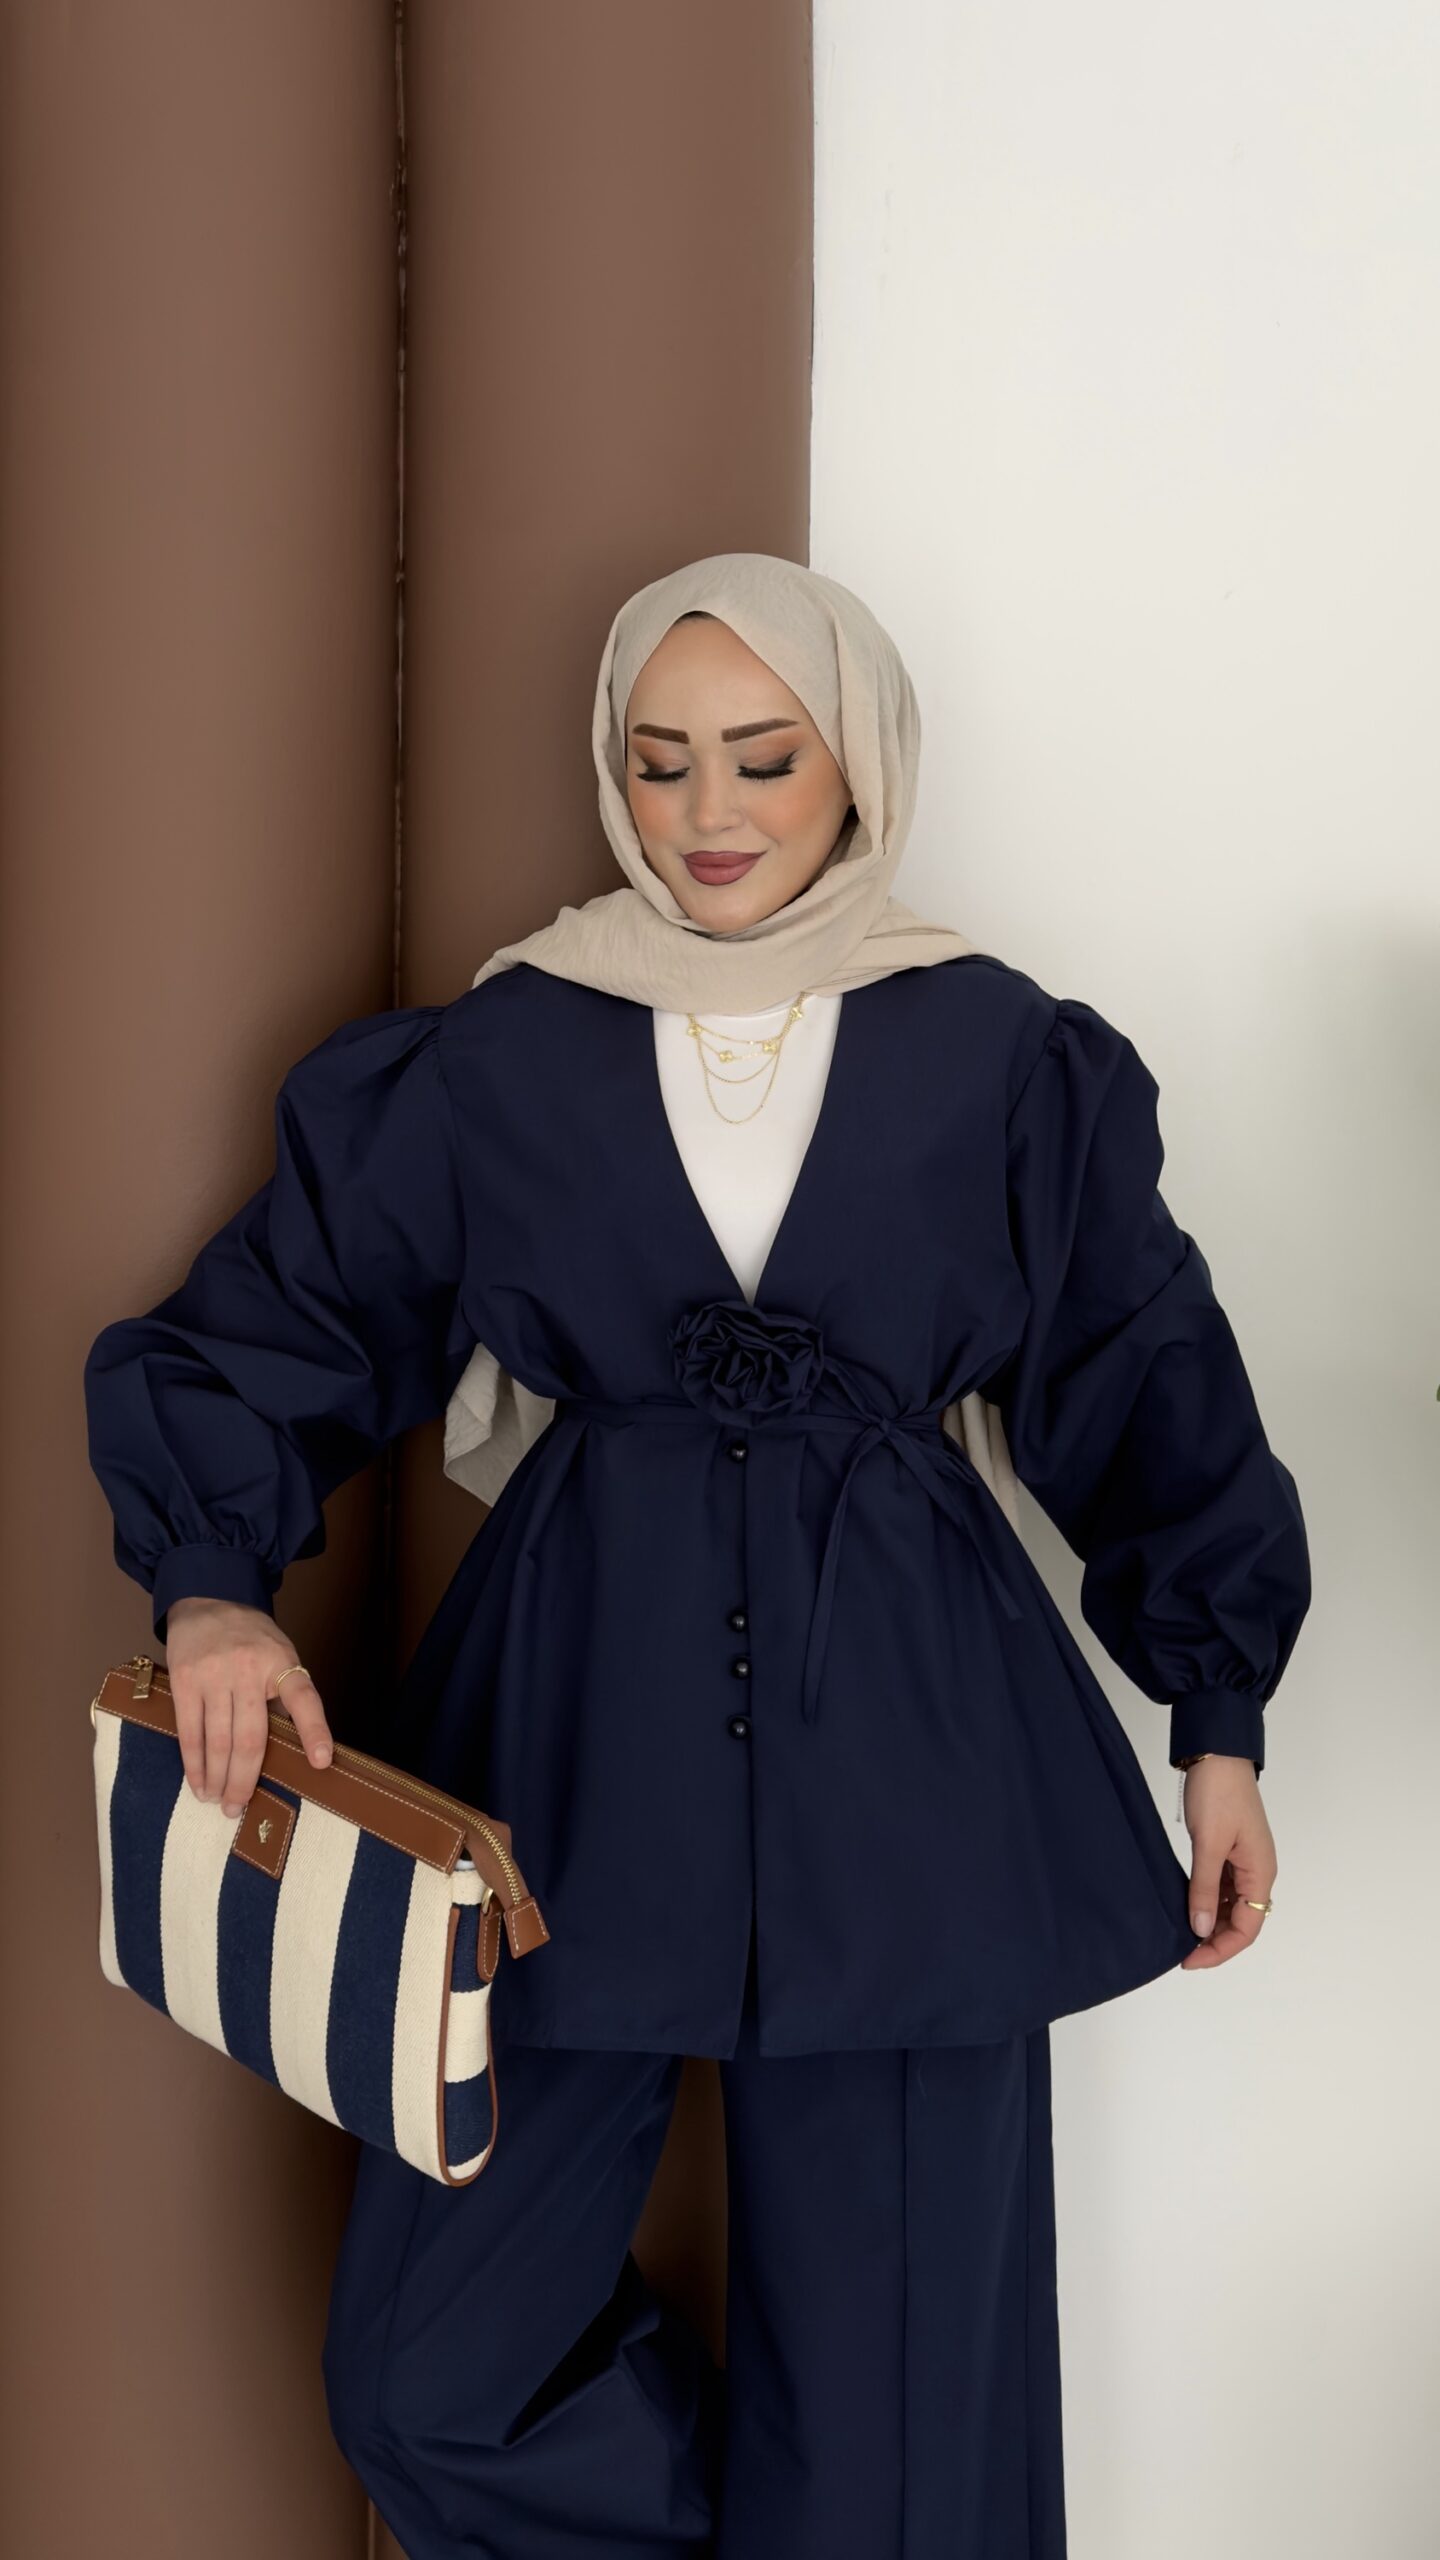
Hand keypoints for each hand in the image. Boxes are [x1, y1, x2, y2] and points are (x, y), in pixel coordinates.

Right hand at [163, 1596, 333, 1819]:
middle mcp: (249, 1670)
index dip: (314, 1731)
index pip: (304, 1698)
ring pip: (218, 1741)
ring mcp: (215, 1676)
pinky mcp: (185, 1680)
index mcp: (281, 1663)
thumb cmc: (251, 1637)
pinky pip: (189, 1731)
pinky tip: (197, 1782)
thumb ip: (283, 1695)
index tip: (322, 1762)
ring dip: (218, 1778)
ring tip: (218, 1801)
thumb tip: (291, 1751)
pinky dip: (193, 1763)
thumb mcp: (279, 1654)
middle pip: (250, 1738)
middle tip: (238, 1808)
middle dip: (245, 1780)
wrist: (208, 1598)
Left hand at [1178, 1754, 1276, 1968]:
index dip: (1220, 1950)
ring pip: (1231, 1906)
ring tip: (1181, 1933)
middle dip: (1215, 1941)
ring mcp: (1244, 1861)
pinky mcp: (1230, 1850)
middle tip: (1181, 1952)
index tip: (1190, 1960)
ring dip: (1210, 1923)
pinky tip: (1186, 1906)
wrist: (1218, 1752)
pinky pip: (1222, 1887)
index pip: (1247, 1929)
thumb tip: (1202, 1930)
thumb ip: (1204, 1889)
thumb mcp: (1208, 1844)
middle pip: (1242, 1921)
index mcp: (1260, 1873)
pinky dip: (1206, 1901)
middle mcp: (1257, 1871)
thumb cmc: (1218, 1793)